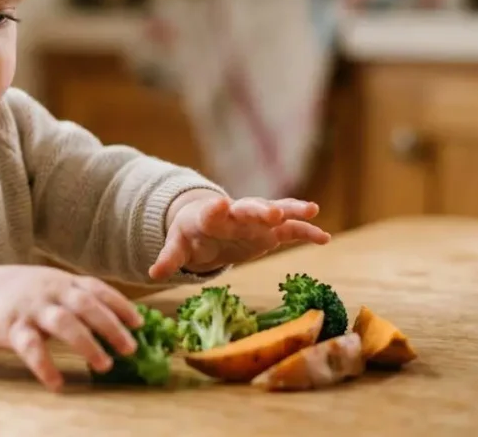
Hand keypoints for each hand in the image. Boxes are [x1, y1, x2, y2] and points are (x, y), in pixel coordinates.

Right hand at [0, 265, 143, 391]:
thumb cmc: (27, 291)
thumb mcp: (55, 286)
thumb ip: (80, 299)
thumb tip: (118, 323)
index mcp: (66, 282)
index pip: (98, 290)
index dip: (120, 306)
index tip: (139, 324)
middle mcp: (52, 291)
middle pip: (86, 305)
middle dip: (111, 326)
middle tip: (130, 348)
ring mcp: (33, 308)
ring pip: (64, 323)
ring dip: (87, 344)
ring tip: (104, 365)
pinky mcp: (13, 327)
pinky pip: (31, 347)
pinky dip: (45, 366)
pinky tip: (57, 384)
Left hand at [148, 191, 330, 279]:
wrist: (208, 223)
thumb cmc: (192, 233)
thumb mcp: (179, 244)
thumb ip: (170, 257)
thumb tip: (153, 273)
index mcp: (209, 216)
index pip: (210, 212)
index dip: (214, 209)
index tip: (219, 204)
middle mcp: (236, 213)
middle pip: (248, 208)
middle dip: (259, 210)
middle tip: (272, 212)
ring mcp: (256, 220)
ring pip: (275, 211)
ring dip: (291, 211)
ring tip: (311, 210)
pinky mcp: (270, 231)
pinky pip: (291, 229)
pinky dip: (306, 231)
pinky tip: (324, 238)